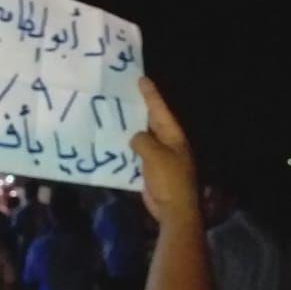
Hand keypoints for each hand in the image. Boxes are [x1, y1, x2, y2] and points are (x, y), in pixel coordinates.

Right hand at [130, 77, 198, 223]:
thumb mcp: (155, 154)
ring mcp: (161, 158)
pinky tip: (116, 144)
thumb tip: (135, 138)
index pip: (160, 110)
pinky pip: (138, 155)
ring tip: (116, 116)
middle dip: (140, 110)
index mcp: (174, 136)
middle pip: (152, 122)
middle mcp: (168, 144)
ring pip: (144, 138)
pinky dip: (128, 148)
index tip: (141, 79)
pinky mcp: (152, 172)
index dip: (151, 95)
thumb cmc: (169, 179)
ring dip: (132, 129)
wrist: (174, 210)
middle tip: (125, 94)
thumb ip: (142, 141)